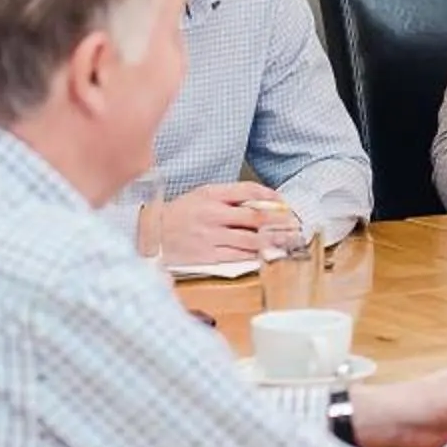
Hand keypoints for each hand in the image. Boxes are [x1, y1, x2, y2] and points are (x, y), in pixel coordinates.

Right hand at [154, 181, 284, 264]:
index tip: (284, 203)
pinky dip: (256, 256)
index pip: (248, 190)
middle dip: (279, 221)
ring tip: (289, 241)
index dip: (271, 196)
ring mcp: (210, 237)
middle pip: (255, 217)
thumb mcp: (200, 196)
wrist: (150, 235)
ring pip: (250, 240)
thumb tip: (261, 203)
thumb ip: (228, 197)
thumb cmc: (179, 215)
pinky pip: (238, 256)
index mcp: (210, 194)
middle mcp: (212, 214)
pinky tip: (268, 255)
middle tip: (295, 224)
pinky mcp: (207, 256)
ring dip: (273, 241)